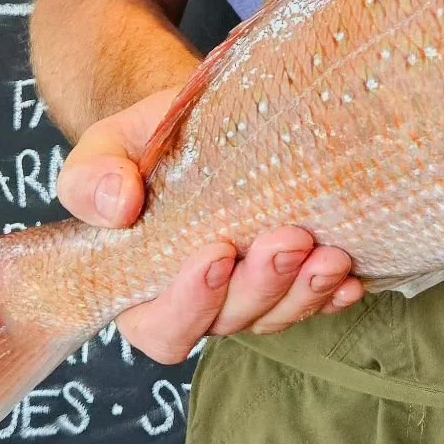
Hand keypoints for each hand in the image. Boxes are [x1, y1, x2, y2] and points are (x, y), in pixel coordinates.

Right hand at [56, 86, 364, 362]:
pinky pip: (315, 301)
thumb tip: (116, 207)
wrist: (198, 117)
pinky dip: (334, 294)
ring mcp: (250, 293)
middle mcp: (200, 301)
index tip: (217, 252)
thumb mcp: (107, 146)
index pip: (162, 326)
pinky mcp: (291, 277)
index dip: (190, 302)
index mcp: (142, 286)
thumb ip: (91, 178)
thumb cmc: (147, 141)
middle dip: (263, 287)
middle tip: (289, 240)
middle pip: (230, 322)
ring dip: (307, 291)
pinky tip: (352, 276)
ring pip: (277, 315)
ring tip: (331, 254)